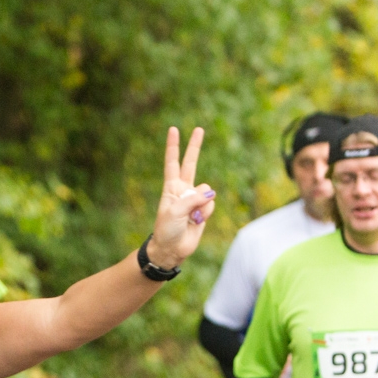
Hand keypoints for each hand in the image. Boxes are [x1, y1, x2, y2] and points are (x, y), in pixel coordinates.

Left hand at [147, 126, 216, 269]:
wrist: (172, 249)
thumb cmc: (167, 229)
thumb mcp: (175, 211)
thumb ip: (192, 199)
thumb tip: (210, 193)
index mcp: (171, 187)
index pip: (172, 162)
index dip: (173, 146)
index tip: (173, 129)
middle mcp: (184, 190)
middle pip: (191, 163)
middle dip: (195, 146)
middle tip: (199, 128)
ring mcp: (195, 199)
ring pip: (206, 191)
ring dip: (200, 204)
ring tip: (190, 217)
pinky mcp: (204, 210)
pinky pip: (210, 204)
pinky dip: (205, 213)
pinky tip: (197, 221)